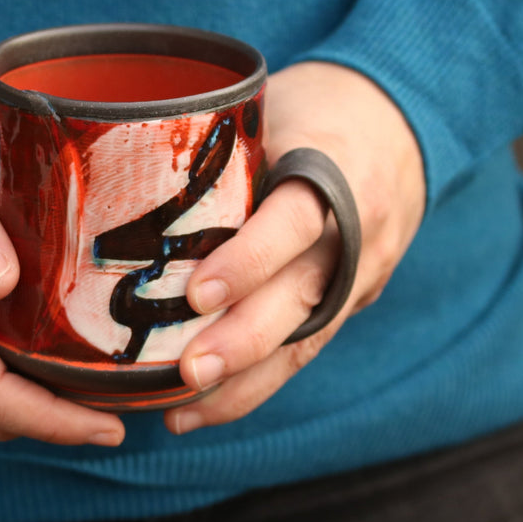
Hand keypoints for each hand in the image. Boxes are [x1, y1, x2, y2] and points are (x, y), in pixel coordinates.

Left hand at [165, 61, 425, 433]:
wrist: (402, 125)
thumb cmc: (317, 110)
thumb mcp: (276, 108)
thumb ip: (225, 151)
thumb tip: (120, 180)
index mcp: (337, 173)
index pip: (296, 222)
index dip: (250, 261)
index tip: (197, 295)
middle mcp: (356, 233)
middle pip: (303, 298)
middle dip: (244, 343)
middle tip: (185, 373)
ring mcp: (360, 275)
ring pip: (306, 339)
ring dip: (244, 383)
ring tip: (181, 414)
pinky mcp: (351, 302)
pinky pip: (305, 348)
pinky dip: (255, 384)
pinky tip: (203, 408)